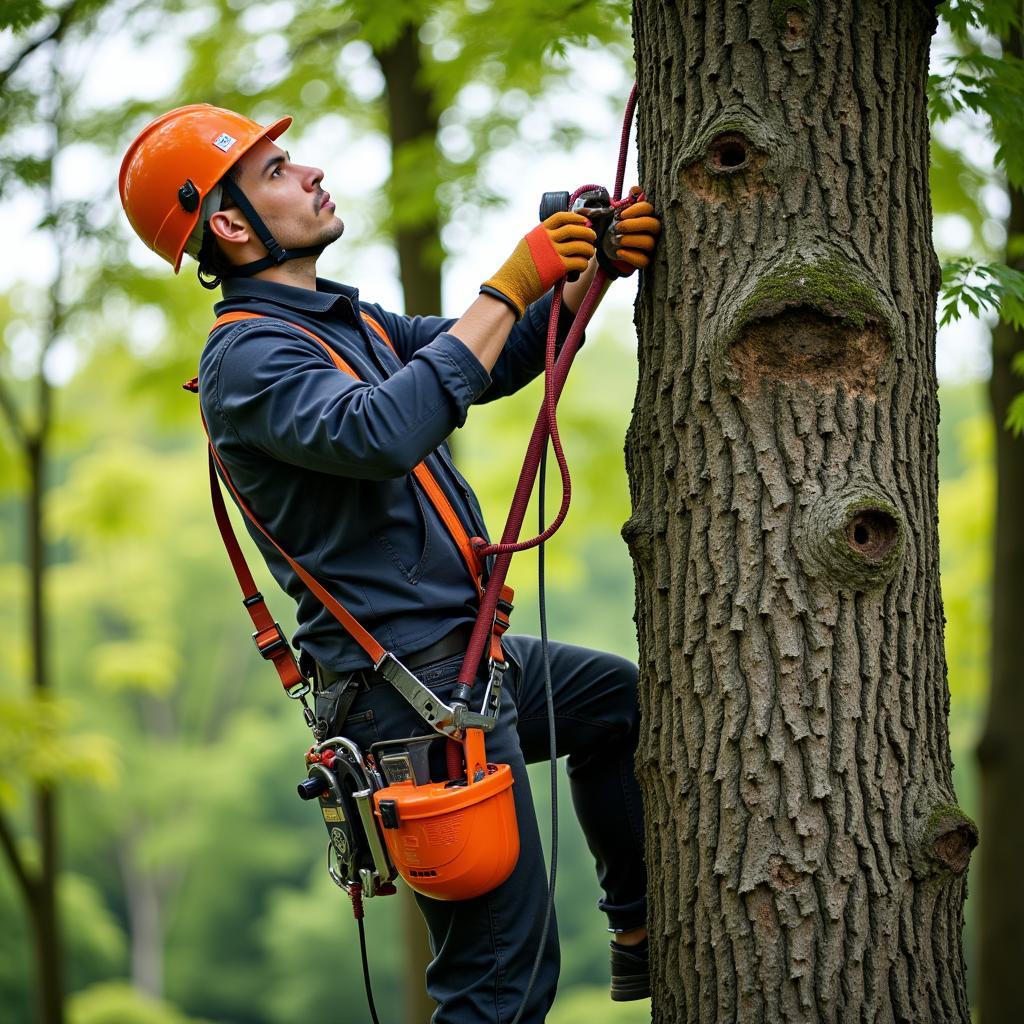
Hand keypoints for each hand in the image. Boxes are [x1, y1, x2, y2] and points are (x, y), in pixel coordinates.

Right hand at [481, 212, 596, 317]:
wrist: (511, 285)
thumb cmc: (518, 269)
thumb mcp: (528, 246)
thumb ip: (542, 239)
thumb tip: (559, 238)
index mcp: (539, 231)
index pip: (561, 217)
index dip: (576, 218)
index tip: (583, 221)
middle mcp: (547, 239)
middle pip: (574, 229)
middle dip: (587, 232)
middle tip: (592, 237)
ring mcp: (553, 252)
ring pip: (580, 246)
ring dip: (588, 250)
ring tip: (589, 253)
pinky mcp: (558, 267)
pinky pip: (579, 262)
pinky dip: (583, 264)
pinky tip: (581, 267)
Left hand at [598, 186, 660, 278]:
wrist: (612, 246)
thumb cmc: (618, 226)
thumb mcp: (619, 212)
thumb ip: (627, 200)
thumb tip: (634, 189)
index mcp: (648, 215)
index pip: (648, 208)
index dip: (635, 210)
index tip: (620, 215)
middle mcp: (653, 230)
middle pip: (653, 225)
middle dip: (633, 225)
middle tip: (617, 227)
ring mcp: (651, 246)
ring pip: (649, 243)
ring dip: (630, 240)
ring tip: (616, 239)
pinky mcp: (645, 260)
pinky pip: (644, 261)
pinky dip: (631, 256)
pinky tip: (619, 252)